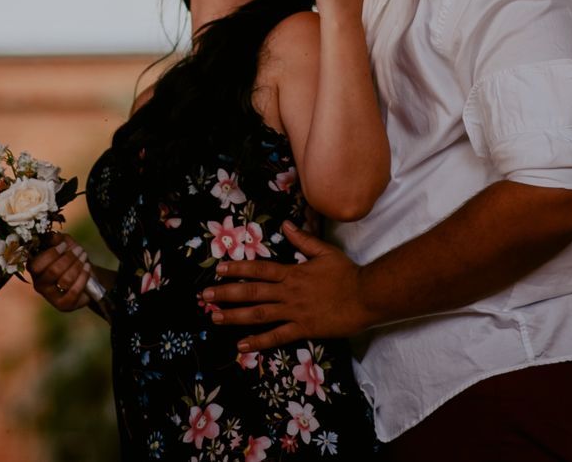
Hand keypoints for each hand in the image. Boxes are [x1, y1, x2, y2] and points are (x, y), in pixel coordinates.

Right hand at [27, 233, 93, 311]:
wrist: (86, 275)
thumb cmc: (71, 258)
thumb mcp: (65, 244)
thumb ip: (58, 239)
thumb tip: (54, 237)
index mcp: (35, 268)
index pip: (36, 264)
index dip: (51, 254)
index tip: (64, 245)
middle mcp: (39, 284)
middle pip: (52, 272)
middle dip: (69, 258)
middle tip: (80, 250)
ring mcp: (50, 296)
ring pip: (65, 280)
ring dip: (78, 266)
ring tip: (84, 257)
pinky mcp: (63, 305)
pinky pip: (74, 291)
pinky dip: (83, 277)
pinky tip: (87, 268)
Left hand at [198, 223, 371, 351]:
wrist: (366, 295)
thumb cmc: (347, 273)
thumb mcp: (325, 251)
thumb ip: (303, 240)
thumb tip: (285, 225)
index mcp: (292, 272)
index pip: (259, 269)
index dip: (237, 268)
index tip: (218, 269)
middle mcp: (288, 292)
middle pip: (252, 292)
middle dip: (226, 293)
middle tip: (205, 295)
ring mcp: (294, 312)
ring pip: (259, 314)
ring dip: (235, 316)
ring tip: (215, 317)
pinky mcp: (304, 329)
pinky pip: (277, 336)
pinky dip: (259, 341)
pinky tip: (242, 345)